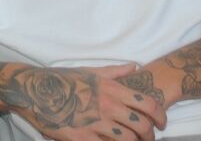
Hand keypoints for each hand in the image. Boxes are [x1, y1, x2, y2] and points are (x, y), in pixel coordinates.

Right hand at [0, 63, 165, 140]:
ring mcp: (95, 123)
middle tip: (150, 138)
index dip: (160, 115)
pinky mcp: (81, 138)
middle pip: (140, 125)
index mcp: (112, 88)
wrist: (38, 91)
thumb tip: (134, 67)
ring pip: (126, 140)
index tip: (162, 122)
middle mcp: (107, 106)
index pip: (147, 103)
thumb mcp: (92, 71)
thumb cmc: (66, 80)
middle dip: (150, 135)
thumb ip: (116, 72)